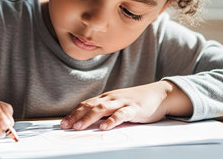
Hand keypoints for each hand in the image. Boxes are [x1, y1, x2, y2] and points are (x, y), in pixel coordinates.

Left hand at [60, 81, 191, 130]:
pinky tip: (105, 128)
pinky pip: (121, 114)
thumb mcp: (118, 105)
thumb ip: (105, 112)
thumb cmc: (136, 101)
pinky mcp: (134, 108)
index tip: (63, 123)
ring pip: (102, 109)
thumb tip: (88, 122)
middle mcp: (111, 98)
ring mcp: (122, 102)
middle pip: (90, 106)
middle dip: (76, 116)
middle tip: (66, 126)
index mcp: (106, 98)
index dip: (73, 113)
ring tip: (79, 127)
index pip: (86, 104)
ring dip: (89, 118)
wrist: (158, 94)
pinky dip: (112, 121)